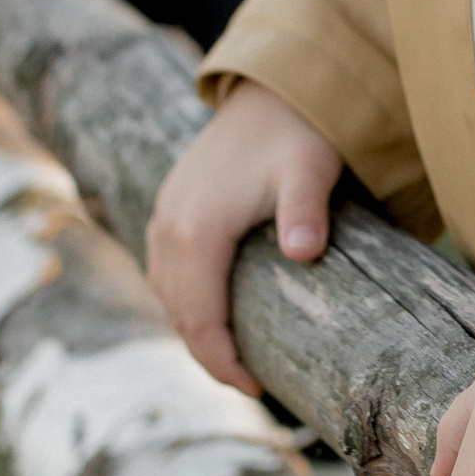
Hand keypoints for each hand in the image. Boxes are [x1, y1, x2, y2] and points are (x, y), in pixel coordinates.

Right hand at [147, 81, 340, 392]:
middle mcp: (169, 224)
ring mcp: (165, 212)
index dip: (222, 361)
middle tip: (250, 383)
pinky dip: (183, 298)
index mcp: (196, 229)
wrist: (274, 85)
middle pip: (176, 312)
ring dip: (193, 327)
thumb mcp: (310, 170)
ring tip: (234, 355)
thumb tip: (305, 249)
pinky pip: (165, 268)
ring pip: (165, 291)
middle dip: (207, 353)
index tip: (256, 390)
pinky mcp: (171, 204)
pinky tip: (213, 310)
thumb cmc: (297, 134)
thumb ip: (306, 209)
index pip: (197, 318)